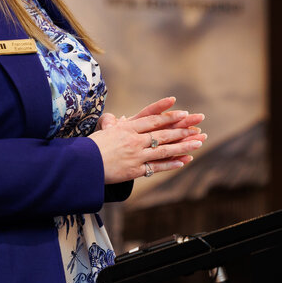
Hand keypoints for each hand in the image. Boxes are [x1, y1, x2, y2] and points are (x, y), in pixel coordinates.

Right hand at [90, 97, 206, 183]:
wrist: (82, 165)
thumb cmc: (91, 147)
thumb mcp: (104, 130)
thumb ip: (114, 123)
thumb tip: (120, 118)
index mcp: (128, 127)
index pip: (153, 119)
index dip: (169, 116)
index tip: (183, 113)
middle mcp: (134, 139)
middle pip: (163, 133)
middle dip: (182, 129)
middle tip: (198, 125)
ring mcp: (136, 155)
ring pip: (164, 149)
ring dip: (183, 146)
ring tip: (198, 142)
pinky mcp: (135, 169)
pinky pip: (157, 166)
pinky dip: (171, 163)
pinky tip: (184, 161)